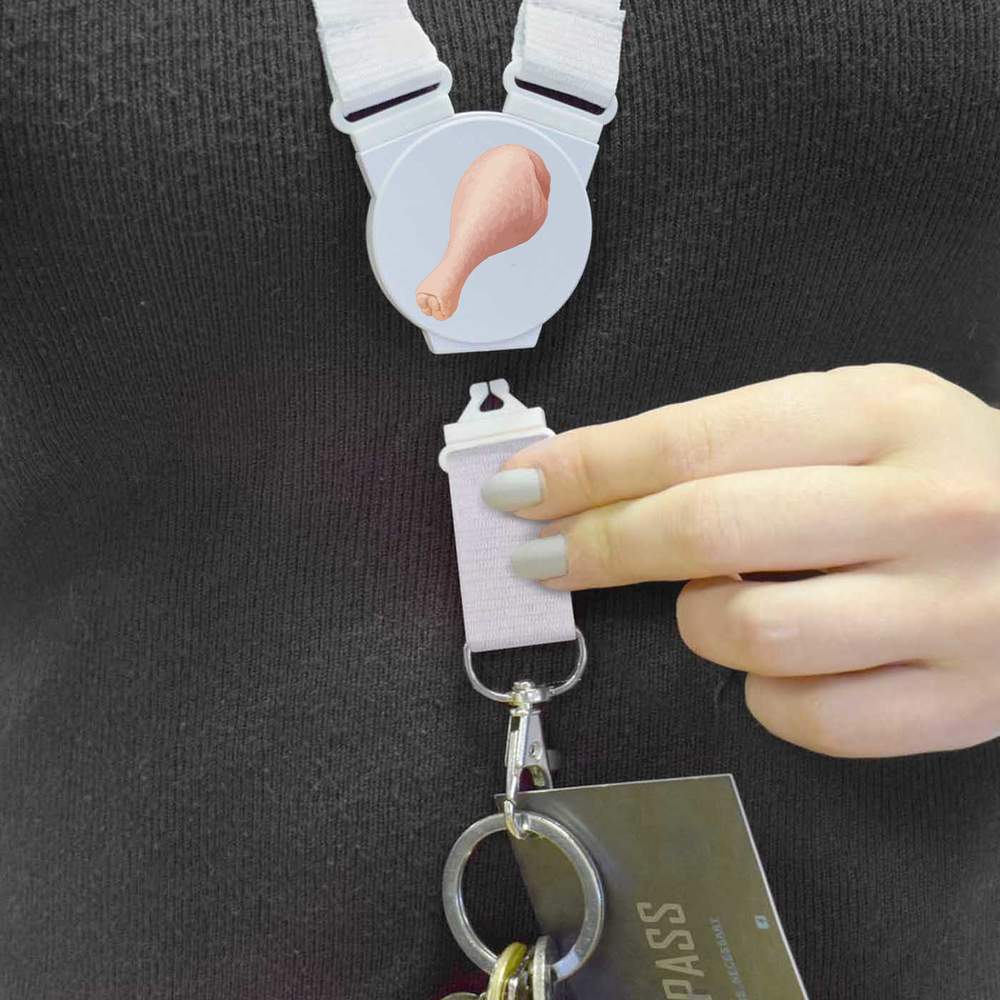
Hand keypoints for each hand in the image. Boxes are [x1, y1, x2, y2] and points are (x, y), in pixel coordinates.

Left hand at [481, 365, 999, 757]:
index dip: (589, 468)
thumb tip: (599, 485)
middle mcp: (924, 505)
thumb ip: (740, 445)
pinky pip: (805, 716)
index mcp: (882, 414)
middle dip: (601, 546)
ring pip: (750, 635)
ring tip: (720, 600)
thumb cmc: (946, 472)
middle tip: (546, 558)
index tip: (521, 489)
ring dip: (699, 622)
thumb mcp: (859, 416)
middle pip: (708, 530)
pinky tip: (784, 655)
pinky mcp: (959, 700)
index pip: (694, 439)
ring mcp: (951, 609)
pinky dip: (764, 691)